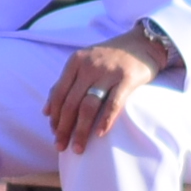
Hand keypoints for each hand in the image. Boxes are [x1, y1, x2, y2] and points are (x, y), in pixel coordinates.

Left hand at [45, 33, 170, 149]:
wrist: (143, 42)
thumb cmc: (110, 57)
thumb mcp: (85, 62)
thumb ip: (66, 83)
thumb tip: (47, 111)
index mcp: (75, 62)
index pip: (59, 93)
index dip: (55, 116)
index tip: (54, 134)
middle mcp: (89, 66)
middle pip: (71, 103)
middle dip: (64, 128)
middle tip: (61, 147)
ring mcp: (108, 72)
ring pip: (88, 106)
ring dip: (81, 130)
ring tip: (78, 148)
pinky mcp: (127, 79)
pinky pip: (114, 103)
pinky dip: (105, 120)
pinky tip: (99, 135)